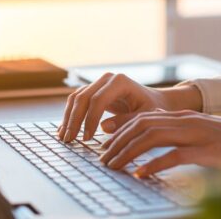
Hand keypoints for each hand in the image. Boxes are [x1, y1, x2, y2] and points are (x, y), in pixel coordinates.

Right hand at [58, 73, 201, 141]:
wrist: (155, 101)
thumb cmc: (153, 109)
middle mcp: (107, 79)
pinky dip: (70, 115)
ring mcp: (99, 83)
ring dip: (68, 118)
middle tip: (69, 140)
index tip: (87, 138)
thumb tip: (103, 127)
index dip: (89, 119)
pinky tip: (65, 130)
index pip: (98, 100)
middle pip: (83, 98)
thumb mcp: (146, 117)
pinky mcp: (94, 91)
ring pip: (76, 98)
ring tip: (64, 138)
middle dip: (74, 120)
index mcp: (120, 82)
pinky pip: (77, 101)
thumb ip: (127, 121)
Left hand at [98, 111, 220, 176]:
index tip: (104, 144)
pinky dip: (154, 164)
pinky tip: (140, 174)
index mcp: (183, 117)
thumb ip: (180, 140)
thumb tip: (155, 150)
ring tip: (114, 165)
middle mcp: (187, 120)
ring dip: (128, 151)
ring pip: (152, 136)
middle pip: (141, 125)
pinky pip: (175, 155)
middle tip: (102, 158)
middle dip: (117, 141)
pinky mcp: (208, 150)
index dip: (120, 130)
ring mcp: (197, 133)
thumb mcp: (203, 138)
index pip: (143, 118)